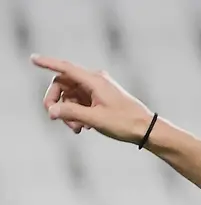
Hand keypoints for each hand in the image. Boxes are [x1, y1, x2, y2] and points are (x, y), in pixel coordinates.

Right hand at [32, 54, 154, 142]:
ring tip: (76, 129)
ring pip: (70, 96)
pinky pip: (79, 102)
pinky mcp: (100, 99)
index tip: (32, 59)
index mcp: (94, 81)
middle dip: (56, 102)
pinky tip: (83, 128)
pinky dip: (76, 114)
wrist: (147, 129)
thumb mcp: (95, 119)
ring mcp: (97, 90)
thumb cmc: (125, 123)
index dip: (48, 63)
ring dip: (68, 112)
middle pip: (63, 84)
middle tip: (55, 119)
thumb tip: (51, 111)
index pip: (66, 68)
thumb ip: (71, 113)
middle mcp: (95, 81)